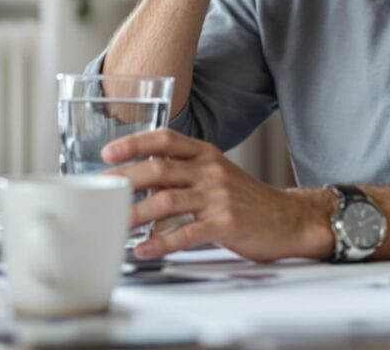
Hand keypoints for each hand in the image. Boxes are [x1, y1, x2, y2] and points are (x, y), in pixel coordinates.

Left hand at [101, 130, 332, 262]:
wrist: (289, 219)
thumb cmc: (247, 200)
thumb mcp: (216, 175)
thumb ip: (182, 174)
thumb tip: (139, 179)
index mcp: (206, 154)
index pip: (165, 139)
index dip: (134, 143)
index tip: (108, 153)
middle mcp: (211, 171)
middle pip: (159, 169)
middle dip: (125, 179)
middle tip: (100, 191)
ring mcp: (219, 197)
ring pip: (166, 201)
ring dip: (134, 214)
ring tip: (112, 225)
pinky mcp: (226, 225)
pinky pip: (185, 234)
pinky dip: (160, 243)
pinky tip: (143, 250)